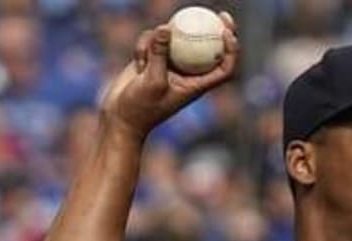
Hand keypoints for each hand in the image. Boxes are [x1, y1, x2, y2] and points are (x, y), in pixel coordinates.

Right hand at [99, 12, 239, 138]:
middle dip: (217, 29)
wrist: (120, 116)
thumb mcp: (152, 81)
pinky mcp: (153, 57)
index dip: (232, 50)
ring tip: (145, 60)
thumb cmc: (140, 108)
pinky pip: (153, 39)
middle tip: (219, 13)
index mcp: (196, 84)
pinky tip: (137, 62)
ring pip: (174, 37)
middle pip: (208, 47)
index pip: (224, 68)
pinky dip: (144, 46)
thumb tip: (166, 27)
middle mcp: (187, 72)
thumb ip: (159, 54)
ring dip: (158, 42)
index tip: (227, 33)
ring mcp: (170, 63)